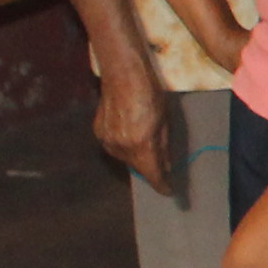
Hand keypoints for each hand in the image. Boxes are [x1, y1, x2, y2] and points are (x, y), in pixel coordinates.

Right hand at [89, 62, 172, 192]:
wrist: (123, 75)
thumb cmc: (150, 95)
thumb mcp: (165, 122)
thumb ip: (164, 147)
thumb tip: (165, 166)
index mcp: (140, 145)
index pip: (152, 173)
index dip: (161, 185)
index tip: (168, 191)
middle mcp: (121, 146)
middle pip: (137, 167)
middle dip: (150, 168)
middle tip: (162, 165)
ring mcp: (106, 140)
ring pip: (125, 158)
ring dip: (137, 157)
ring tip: (148, 146)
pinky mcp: (98, 132)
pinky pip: (114, 147)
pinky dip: (125, 147)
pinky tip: (133, 137)